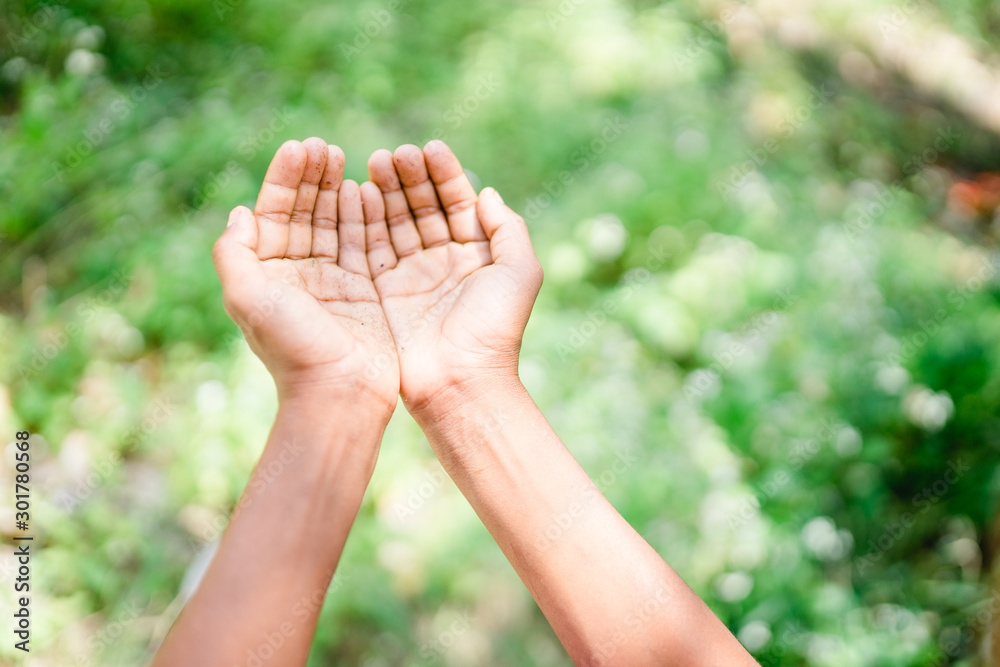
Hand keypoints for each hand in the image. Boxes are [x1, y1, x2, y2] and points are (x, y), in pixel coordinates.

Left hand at [212, 138, 398, 411]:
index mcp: (268, 272)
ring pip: (335, 223)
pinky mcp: (366, 290)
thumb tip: (239, 212)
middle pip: (305, 212)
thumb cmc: (293, 346)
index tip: (301, 146)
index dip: (285, 178)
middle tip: (325, 147)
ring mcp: (334, 280)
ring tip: (346, 158)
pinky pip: (365, 243)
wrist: (340, 393)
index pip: (274, 212)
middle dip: (313, 177)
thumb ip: (234, 251)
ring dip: (338, 189)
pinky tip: (367, 189)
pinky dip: (365, 216)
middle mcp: (299, 273)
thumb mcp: (247, 295)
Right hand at [361, 140, 542, 412]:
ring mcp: (413, 275)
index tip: (430, 147)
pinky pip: (373, 248)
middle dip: (411, 176)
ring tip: (375, 163)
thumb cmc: (495, 328)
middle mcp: (445, 261)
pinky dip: (365, 220)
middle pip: (424, 207)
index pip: (458, 203)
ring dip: (387, 191)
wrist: (460, 382)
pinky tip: (357, 193)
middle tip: (395, 153)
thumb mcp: (519, 272)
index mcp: (477, 254)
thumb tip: (487, 192)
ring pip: (397, 222)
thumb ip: (508, 228)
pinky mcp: (385, 292)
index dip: (445, 174)